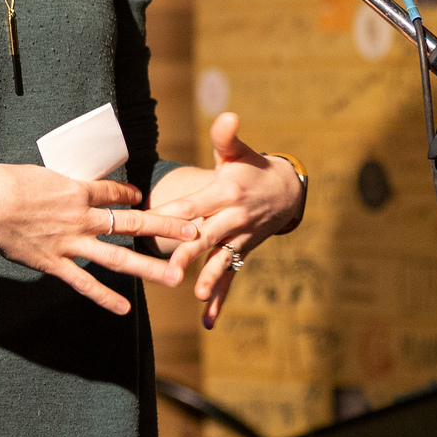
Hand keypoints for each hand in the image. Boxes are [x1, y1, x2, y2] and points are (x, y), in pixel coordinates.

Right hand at [0, 164, 197, 314]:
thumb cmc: (3, 182)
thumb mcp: (37, 174)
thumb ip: (57, 185)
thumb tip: (62, 186)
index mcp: (78, 189)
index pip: (116, 192)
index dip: (131, 194)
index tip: (141, 196)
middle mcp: (82, 217)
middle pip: (132, 222)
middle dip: (164, 227)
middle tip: (194, 232)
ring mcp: (70, 242)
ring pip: (118, 257)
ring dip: (148, 268)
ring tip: (175, 277)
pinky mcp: (54, 263)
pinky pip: (85, 283)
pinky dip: (105, 296)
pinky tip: (125, 308)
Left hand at [151, 112, 304, 328]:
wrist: (286, 191)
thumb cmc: (251, 167)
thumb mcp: (238, 151)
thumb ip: (226, 136)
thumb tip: (228, 115)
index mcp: (226, 192)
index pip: (196, 203)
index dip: (174, 213)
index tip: (150, 220)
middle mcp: (234, 217)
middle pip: (207, 235)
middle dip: (189, 251)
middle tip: (171, 268)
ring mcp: (239, 238)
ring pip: (222, 260)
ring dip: (210, 278)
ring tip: (197, 295)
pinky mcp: (242, 252)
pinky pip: (232, 279)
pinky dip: (221, 299)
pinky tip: (208, 321)